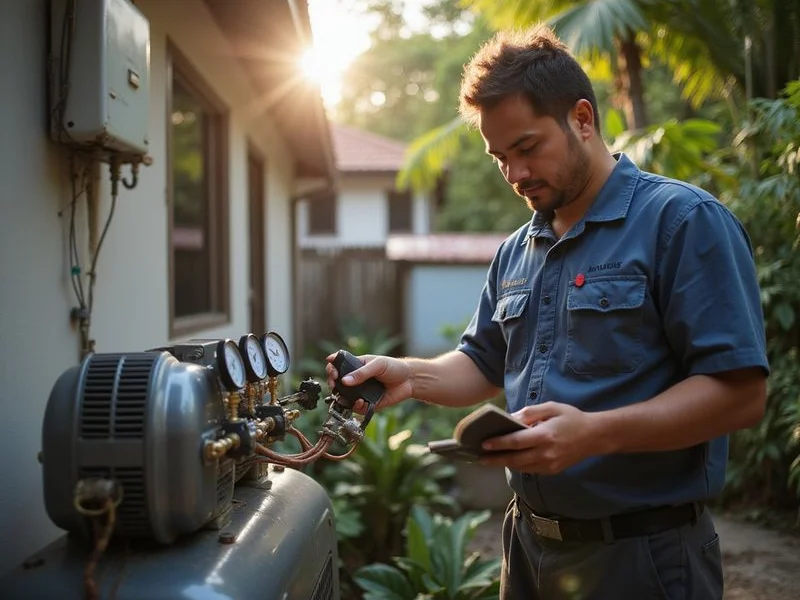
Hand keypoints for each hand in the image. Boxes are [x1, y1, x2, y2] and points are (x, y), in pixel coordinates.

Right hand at [325, 353, 413, 411]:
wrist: (409, 380)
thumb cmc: (394, 367)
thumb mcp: (378, 365)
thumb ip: (362, 372)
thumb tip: (344, 381)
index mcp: (356, 365)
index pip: (338, 364)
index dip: (331, 367)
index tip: (332, 370)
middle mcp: (356, 379)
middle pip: (337, 382)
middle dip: (332, 383)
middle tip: (334, 383)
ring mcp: (361, 392)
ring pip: (344, 397)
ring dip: (342, 397)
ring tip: (347, 395)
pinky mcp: (368, 403)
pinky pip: (357, 408)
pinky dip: (356, 407)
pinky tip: (361, 402)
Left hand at [478, 402, 600, 474]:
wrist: (595, 436)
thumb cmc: (571, 418)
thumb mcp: (551, 408)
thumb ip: (530, 413)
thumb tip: (511, 419)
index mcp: (545, 435)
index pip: (516, 442)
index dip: (499, 443)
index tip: (484, 444)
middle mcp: (547, 453)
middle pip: (515, 459)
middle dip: (495, 459)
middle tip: (479, 457)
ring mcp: (550, 465)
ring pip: (521, 467)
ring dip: (504, 464)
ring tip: (489, 459)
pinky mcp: (552, 471)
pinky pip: (530, 470)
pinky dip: (518, 465)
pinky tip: (509, 459)